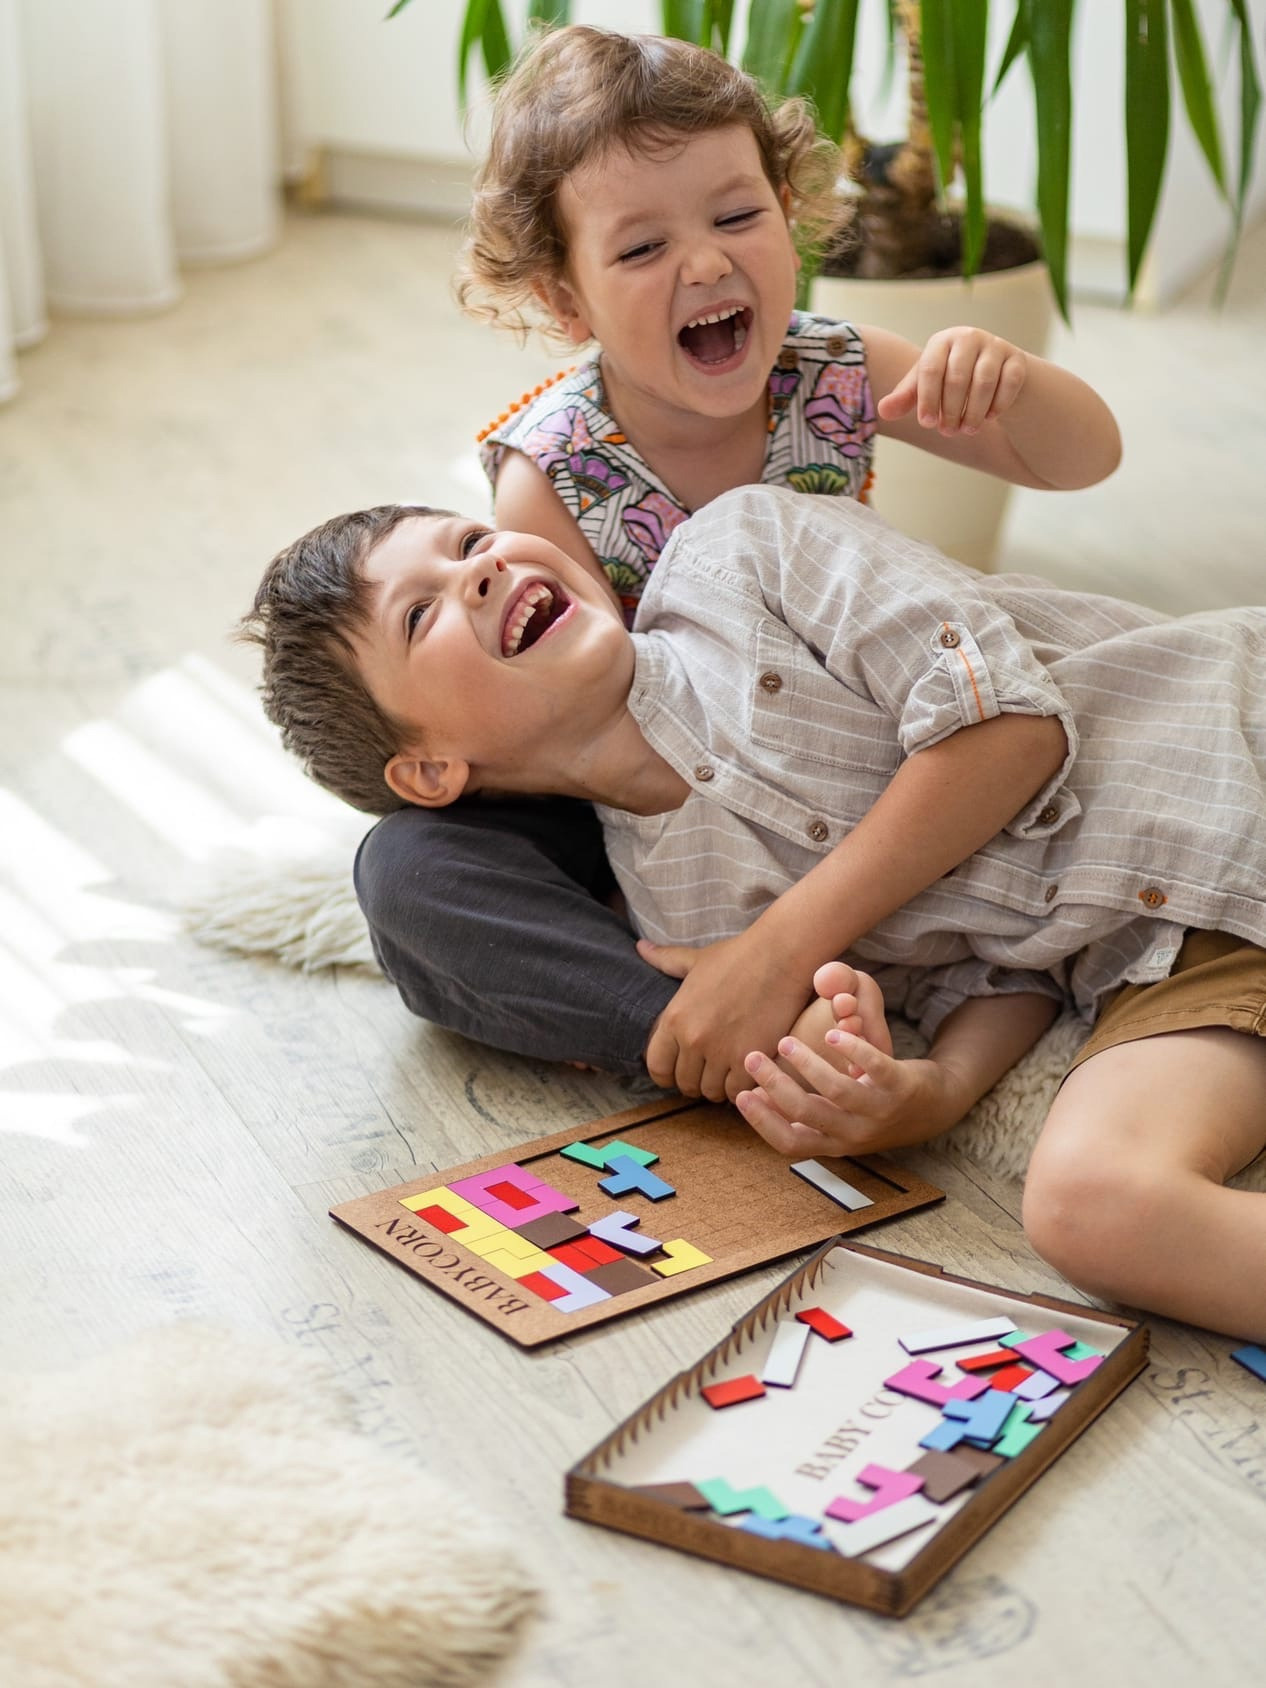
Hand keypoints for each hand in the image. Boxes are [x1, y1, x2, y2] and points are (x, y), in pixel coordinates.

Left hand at [639, 934, 812, 1102]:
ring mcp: (722, 1052)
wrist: (780, 957)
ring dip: (719, 1086)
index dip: (666, 1075)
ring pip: (712, 1092)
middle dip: (695, 1081)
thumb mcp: (696, 960)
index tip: (677, 1072)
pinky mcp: (751, 1060)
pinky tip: (747, 1073)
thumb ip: (666, 961)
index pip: (657, 1067)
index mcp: (675, 1018)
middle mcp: (694, 1039)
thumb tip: (641, 948)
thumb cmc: (738, 957)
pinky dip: (741, 1087)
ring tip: (728, 1072)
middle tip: (708, 1071)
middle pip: (685, 1084)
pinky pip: (738, 1092)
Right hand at [735, 1029, 950, 1157]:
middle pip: (807, 1114)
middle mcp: (856, 1134)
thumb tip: (752, 1096)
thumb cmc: (874, 1108)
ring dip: (807, 1065)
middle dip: (775, 1085)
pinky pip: (875, 1068)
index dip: (763, 1123)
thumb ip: (801, 1111)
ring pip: (836, 1091)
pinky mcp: (902, 1087)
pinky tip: (832, 1034)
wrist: (935, 1106)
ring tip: (787, 1041)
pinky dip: (852, 1050)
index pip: (791, 1144)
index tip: (741, 1095)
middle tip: (753, 1057)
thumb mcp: (837, 1119)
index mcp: (835, 1143)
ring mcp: (880, 1112)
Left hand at [877, 327, 1026, 437]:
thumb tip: (883, 412)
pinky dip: (998, 405)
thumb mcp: (925, 386)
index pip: (930, 369)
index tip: (927, 424)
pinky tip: (989, 419)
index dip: (927, 399)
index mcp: (941, 341)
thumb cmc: (948, 379)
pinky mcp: (1016, 359)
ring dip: (974, 412)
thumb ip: (905, 398)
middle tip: (948, 432)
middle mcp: (968, 337)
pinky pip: (1008, 384)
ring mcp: (995, 346)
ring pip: (984, 382)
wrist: (991, 370)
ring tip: (966, 430)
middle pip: (957, 377)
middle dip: (951, 410)